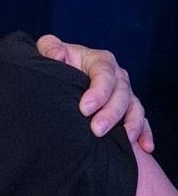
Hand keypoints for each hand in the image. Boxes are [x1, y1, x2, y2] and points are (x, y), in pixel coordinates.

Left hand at [36, 34, 153, 151]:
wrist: (63, 74)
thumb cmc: (58, 61)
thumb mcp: (50, 49)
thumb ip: (50, 48)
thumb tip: (56, 55)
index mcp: (100, 61)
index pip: (104, 74)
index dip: (98, 92)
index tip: (84, 109)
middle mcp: (117, 76)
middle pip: (121, 94)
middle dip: (110, 113)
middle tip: (96, 130)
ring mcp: (125, 93)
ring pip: (134, 108)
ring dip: (131, 125)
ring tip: (124, 140)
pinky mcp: (129, 109)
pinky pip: (142, 121)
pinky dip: (145, 133)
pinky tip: (145, 147)